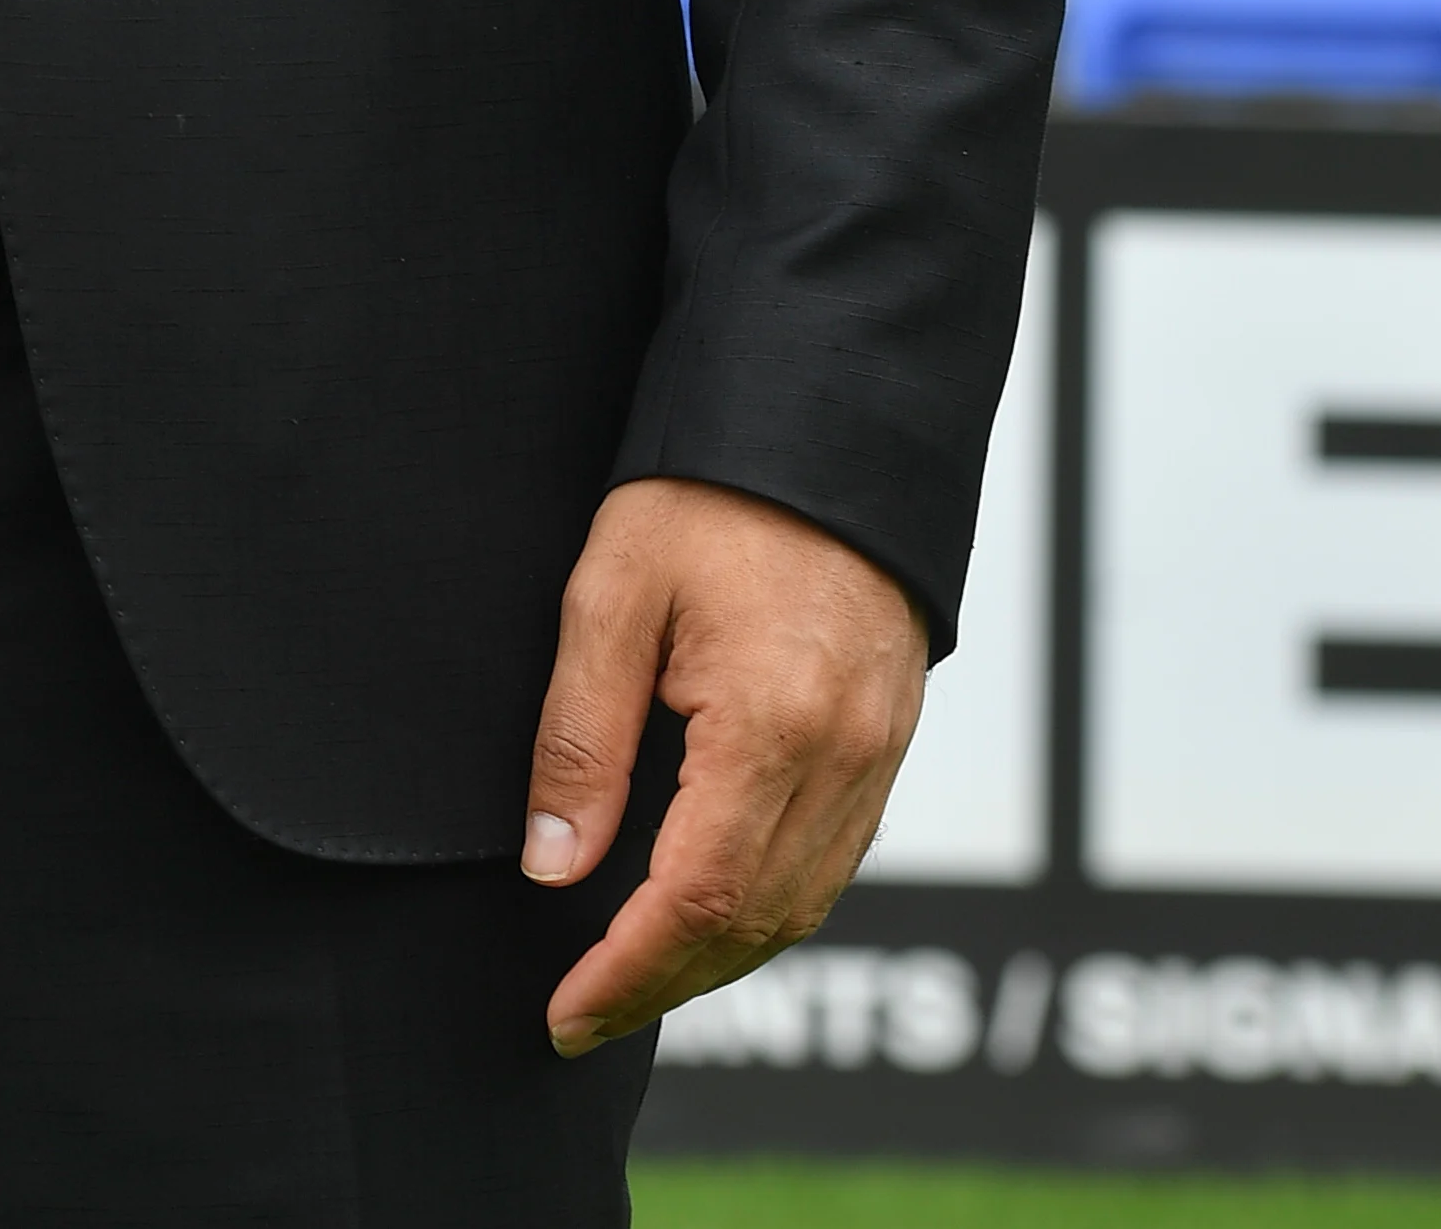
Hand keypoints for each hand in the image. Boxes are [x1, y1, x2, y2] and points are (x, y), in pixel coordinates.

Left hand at [521, 476, 923, 1056]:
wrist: (824, 425)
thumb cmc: (708, 492)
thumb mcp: (614, 592)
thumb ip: (583, 736)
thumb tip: (553, 866)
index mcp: (773, 725)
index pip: (697, 901)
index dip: (627, 971)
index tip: (565, 1014)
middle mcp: (843, 758)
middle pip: (756, 925)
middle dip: (665, 984)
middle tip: (585, 1014)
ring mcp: (877, 753)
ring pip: (802, 906)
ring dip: (717, 960)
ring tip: (634, 977)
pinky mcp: (887, 739)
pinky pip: (832, 861)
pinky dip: (767, 908)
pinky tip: (711, 910)